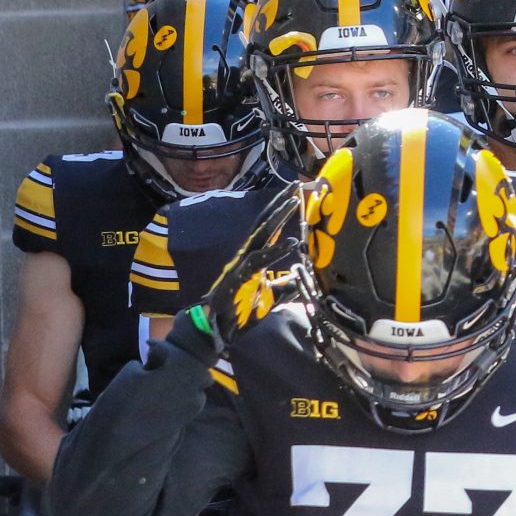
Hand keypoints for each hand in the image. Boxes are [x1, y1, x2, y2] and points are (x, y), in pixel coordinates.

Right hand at [171, 186, 301, 361]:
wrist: (215, 330)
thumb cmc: (239, 313)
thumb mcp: (269, 299)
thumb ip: (284, 287)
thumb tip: (300, 278)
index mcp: (254, 259)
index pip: (269, 230)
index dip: (281, 212)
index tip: (295, 194)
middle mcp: (248, 256)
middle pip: (265, 224)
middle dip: (280, 204)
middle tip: (296, 184)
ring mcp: (242, 264)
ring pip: (262, 234)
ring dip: (278, 217)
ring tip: (294, 201)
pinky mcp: (240, 277)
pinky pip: (260, 260)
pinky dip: (276, 251)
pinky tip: (291, 242)